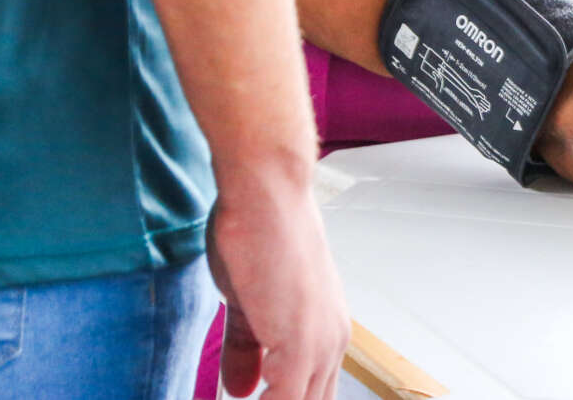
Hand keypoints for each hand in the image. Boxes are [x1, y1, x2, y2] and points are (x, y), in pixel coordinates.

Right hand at [206, 167, 349, 399]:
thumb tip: (240, 389)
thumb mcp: (246, 302)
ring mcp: (320, 346)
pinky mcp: (301, 346)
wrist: (266, 193)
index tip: (252, 398)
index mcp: (325, 332)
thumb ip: (246, 348)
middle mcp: (332, 342)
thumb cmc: (257, 232)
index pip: (312, 395)